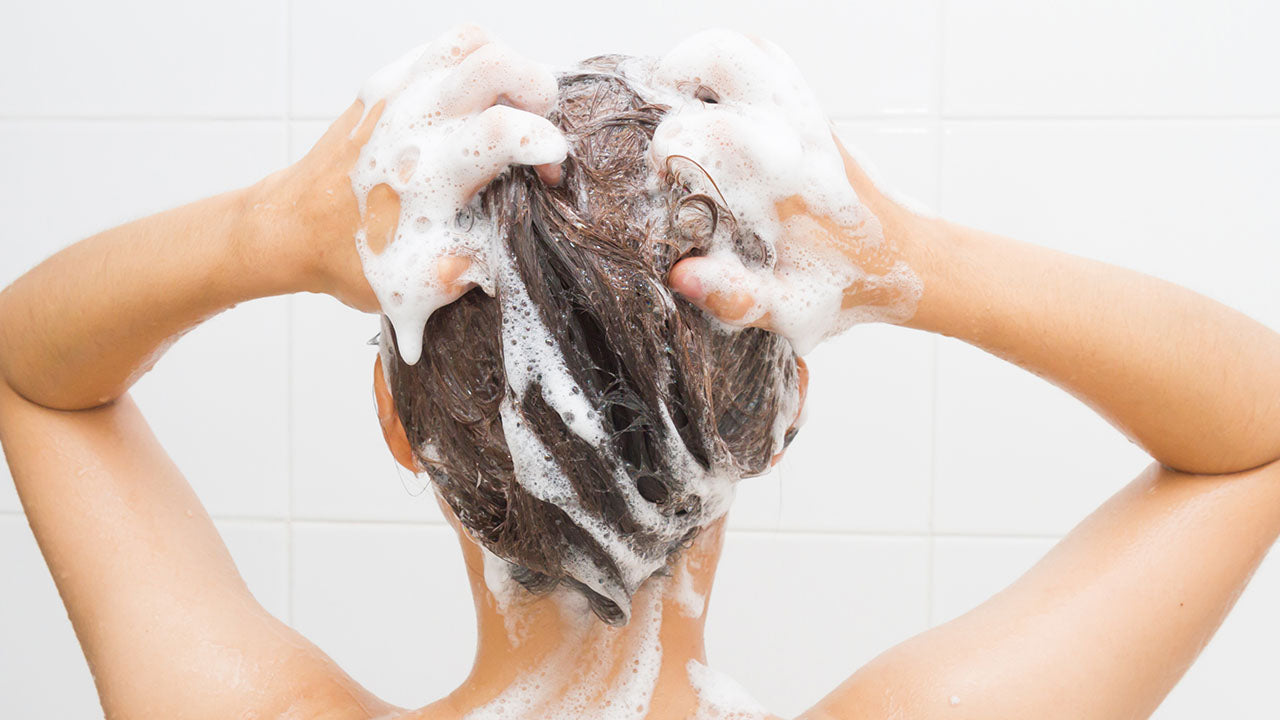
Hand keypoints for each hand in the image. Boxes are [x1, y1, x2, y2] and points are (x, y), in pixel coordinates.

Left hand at [247, 24, 565, 318]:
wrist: (288, 228)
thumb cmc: (349, 258)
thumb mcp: (413, 287)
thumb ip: (465, 271)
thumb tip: (504, 257)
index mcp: (427, 175)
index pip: (500, 130)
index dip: (543, 142)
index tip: (551, 170)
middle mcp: (413, 124)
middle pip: (493, 64)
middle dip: (537, 90)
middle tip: (538, 128)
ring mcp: (398, 94)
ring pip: (472, 43)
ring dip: (507, 68)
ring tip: (514, 107)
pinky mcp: (386, 83)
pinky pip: (444, 50)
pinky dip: (474, 66)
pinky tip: (477, 105)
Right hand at [650, 30, 923, 353]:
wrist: (907, 262)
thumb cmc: (847, 285)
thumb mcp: (788, 306)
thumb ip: (735, 296)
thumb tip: (683, 276)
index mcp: (785, 181)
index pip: (708, 132)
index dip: (669, 150)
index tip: (661, 178)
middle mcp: (796, 135)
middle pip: (727, 59)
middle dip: (678, 76)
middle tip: (660, 117)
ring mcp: (806, 117)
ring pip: (748, 51)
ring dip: (702, 65)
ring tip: (677, 97)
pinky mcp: (812, 114)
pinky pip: (768, 64)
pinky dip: (730, 70)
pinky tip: (711, 104)